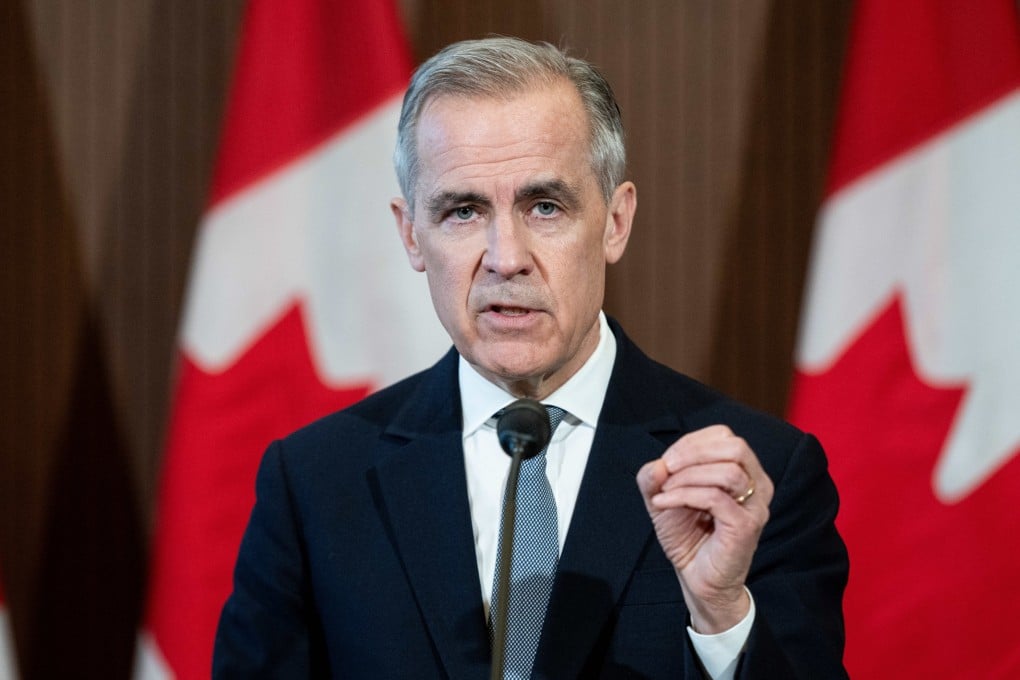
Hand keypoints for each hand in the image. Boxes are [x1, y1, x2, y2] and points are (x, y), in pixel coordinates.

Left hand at [636, 425, 772, 632]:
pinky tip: (663, 504)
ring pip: (727, 471)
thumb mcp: (663, 498)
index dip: (691, 443)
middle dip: (693, 452)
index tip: (667, 462)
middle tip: (667, 469)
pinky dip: (683, 495)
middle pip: (735, 446)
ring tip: (664, 492)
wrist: (697, 577)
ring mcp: (755, 506)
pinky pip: (715, 498)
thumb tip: (657, 464)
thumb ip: (654, 477)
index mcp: (742, 470)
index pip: (724, 436)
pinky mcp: (745, 526)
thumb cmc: (688, 535)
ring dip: (687, 476)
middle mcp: (756, 484)